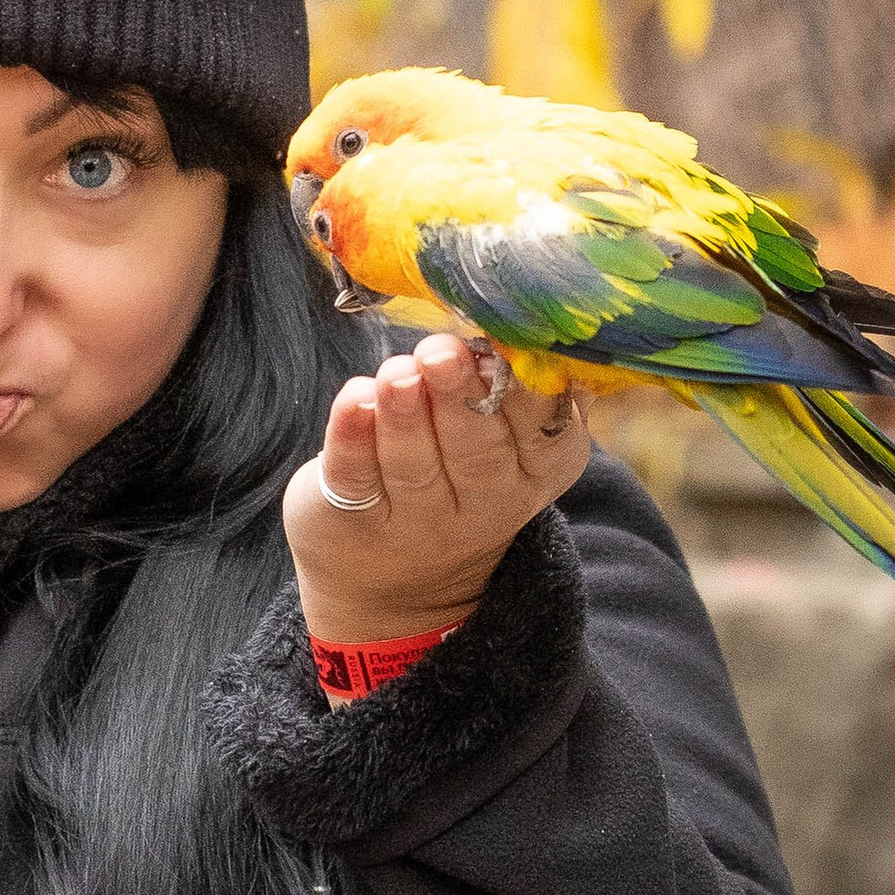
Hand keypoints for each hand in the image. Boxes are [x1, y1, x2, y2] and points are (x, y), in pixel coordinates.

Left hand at [283, 333, 589, 656]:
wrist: (397, 579)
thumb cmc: (460, 470)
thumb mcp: (509, 440)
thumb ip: (514, 385)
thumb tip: (521, 315)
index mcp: (537, 471)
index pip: (544, 433)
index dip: (525, 390)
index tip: (505, 344)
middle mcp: (484, 505)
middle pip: (477, 451)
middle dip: (458, 397)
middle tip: (440, 353)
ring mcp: (416, 521)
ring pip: (414, 466)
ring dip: (405, 416)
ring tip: (396, 373)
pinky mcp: (354, 521)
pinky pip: (355, 478)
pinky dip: (351, 437)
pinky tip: (353, 400)